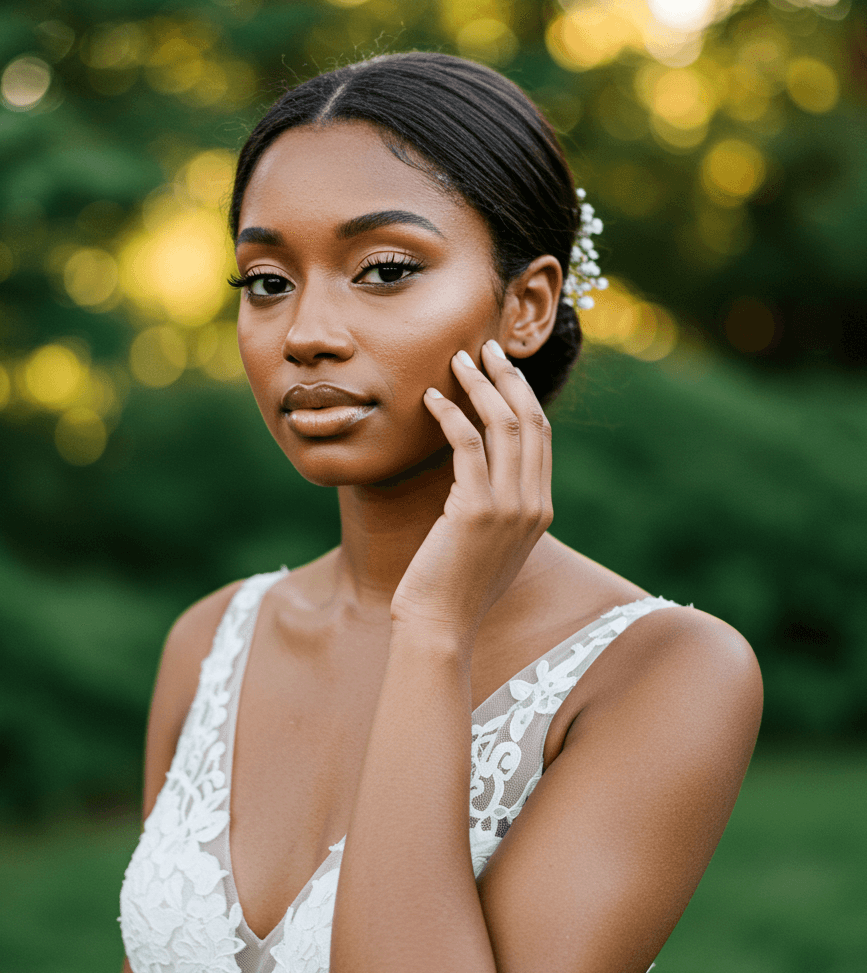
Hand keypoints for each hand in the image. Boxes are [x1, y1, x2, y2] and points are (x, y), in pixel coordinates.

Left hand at [390, 341, 552, 639]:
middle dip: (508, 377)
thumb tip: (482, 474)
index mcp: (540, 509)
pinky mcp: (476, 510)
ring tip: (457, 360)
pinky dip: (450, 416)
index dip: (522, 395)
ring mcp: (509, 507)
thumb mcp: (490, 543)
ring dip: (479, 385)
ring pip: (503, 426)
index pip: (541, 436)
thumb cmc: (454, 586)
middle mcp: (533, 504)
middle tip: (485, 348)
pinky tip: (431, 399)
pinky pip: (467, 446)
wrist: (440, 624)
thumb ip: (498, 507)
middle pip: (530, 421)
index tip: (501, 368)